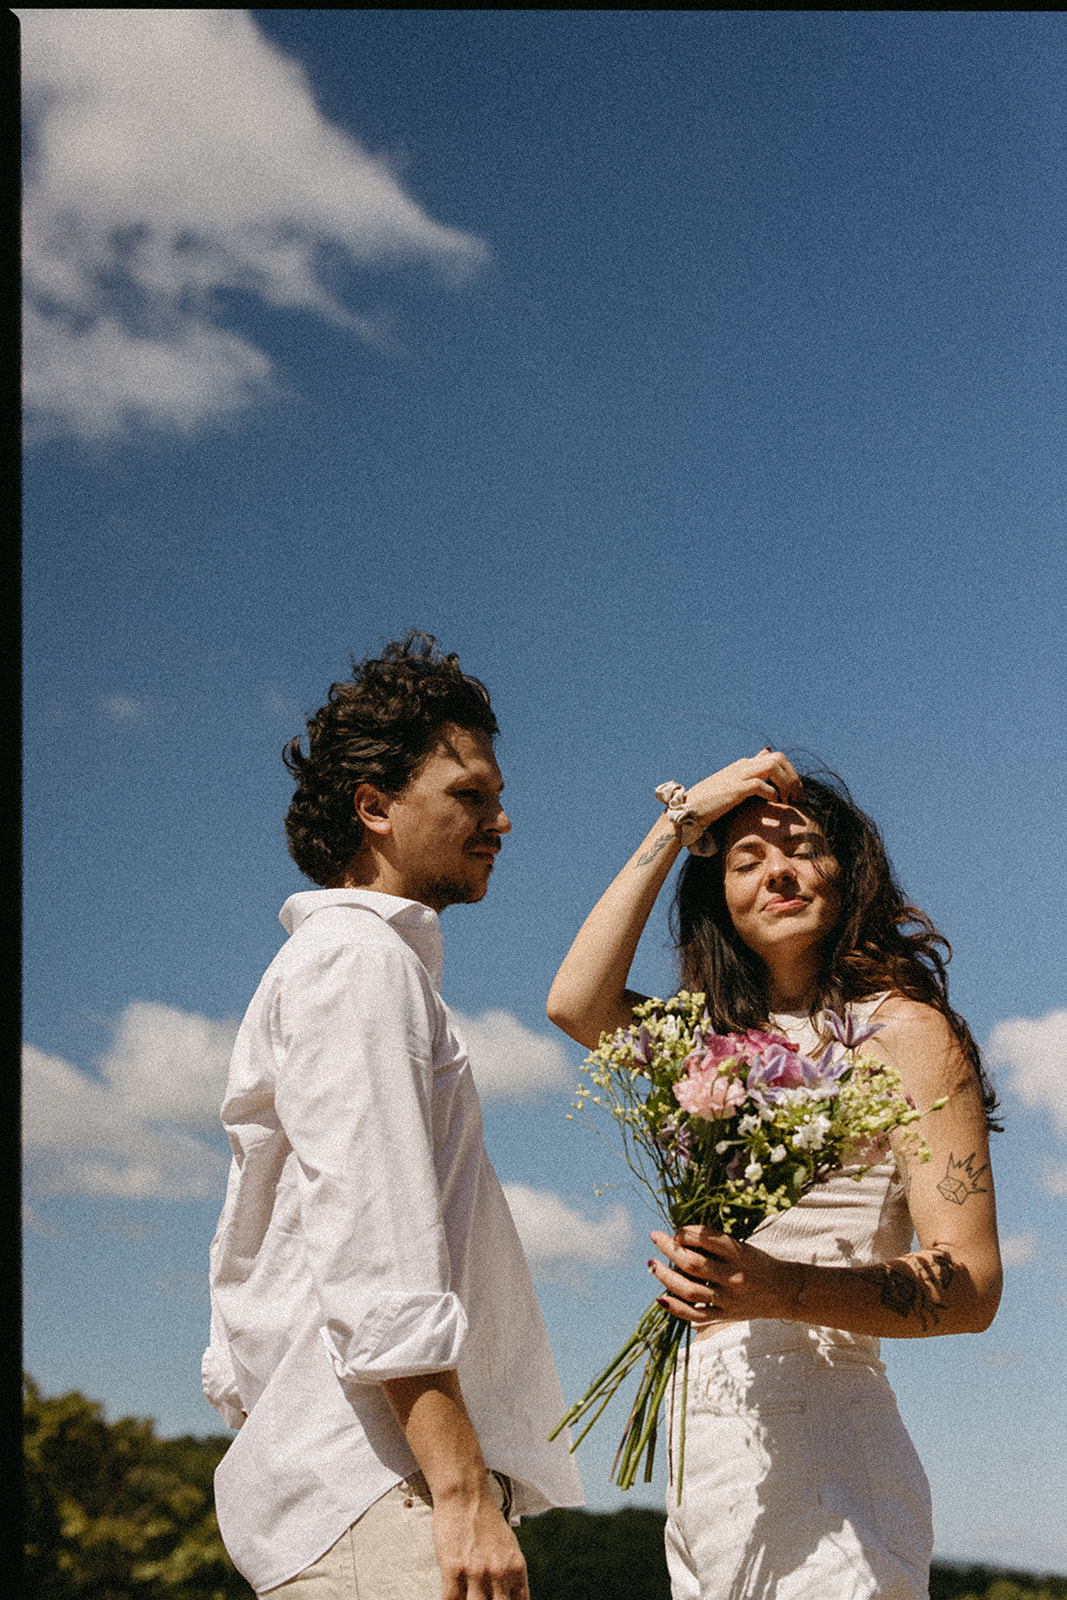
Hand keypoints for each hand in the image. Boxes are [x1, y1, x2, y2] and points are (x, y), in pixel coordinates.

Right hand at [431, 1487, 528, 1599]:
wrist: (465, 1494)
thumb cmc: (486, 1520)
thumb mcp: (509, 1547)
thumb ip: (511, 1574)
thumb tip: (511, 1597)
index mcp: (516, 1568)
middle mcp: (499, 1572)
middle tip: (480, 1599)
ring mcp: (476, 1572)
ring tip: (466, 1597)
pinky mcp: (453, 1568)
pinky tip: (450, 1598)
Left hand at [649, 1226, 797, 1324]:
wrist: (785, 1292)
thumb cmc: (758, 1264)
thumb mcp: (743, 1247)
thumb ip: (715, 1245)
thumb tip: (679, 1237)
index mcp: (740, 1254)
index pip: (708, 1238)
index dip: (686, 1232)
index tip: (675, 1229)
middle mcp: (734, 1277)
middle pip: (693, 1264)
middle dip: (670, 1249)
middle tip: (655, 1237)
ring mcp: (728, 1299)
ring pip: (689, 1290)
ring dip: (665, 1276)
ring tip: (652, 1264)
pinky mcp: (725, 1316)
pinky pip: (695, 1315)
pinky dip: (675, 1308)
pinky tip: (661, 1298)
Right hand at [682, 751, 802, 829]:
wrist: (686, 811)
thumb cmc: (710, 803)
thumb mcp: (733, 786)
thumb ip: (750, 774)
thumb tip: (764, 757)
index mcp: (744, 765)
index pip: (776, 758)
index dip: (791, 773)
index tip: (795, 794)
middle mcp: (743, 766)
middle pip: (779, 758)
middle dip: (794, 777)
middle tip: (798, 798)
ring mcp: (738, 775)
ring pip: (774, 766)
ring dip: (787, 783)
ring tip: (790, 801)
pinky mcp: (734, 789)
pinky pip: (761, 784)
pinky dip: (772, 794)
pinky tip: (774, 804)